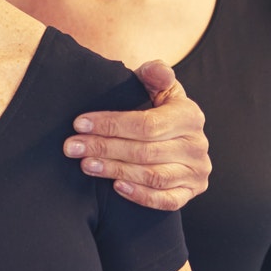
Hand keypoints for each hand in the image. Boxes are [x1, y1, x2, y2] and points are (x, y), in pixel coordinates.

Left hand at [64, 61, 209, 210]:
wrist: (172, 135)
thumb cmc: (156, 107)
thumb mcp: (156, 87)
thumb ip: (155, 74)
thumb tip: (157, 70)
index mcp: (190, 116)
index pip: (146, 124)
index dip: (110, 125)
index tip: (79, 124)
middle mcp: (197, 145)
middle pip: (145, 151)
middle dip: (104, 148)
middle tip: (72, 147)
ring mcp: (197, 171)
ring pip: (153, 176)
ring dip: (115, 171)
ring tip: (86, 164)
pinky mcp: (191, 192)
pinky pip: (167, 200)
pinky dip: (141, 195)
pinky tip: (116, 187)